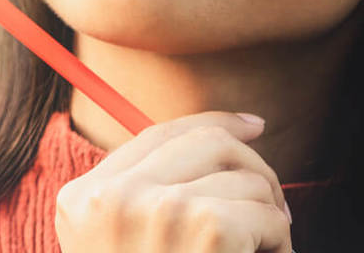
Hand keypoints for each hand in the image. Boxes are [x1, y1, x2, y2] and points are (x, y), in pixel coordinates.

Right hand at [55, 111, 293, 252]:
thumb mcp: (119, 249)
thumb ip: (144, 201)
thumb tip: (226, 137)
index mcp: (82, 201)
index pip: (157, 133)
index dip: (214, 124)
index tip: (254, 126)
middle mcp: (112, 198)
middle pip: (208, 142)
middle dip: (255, 170)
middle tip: (274, 210)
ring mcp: (157, 209)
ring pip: (247, 179)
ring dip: (270, 220)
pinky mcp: (206, 228)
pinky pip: (268, 215)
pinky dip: (281, 246)